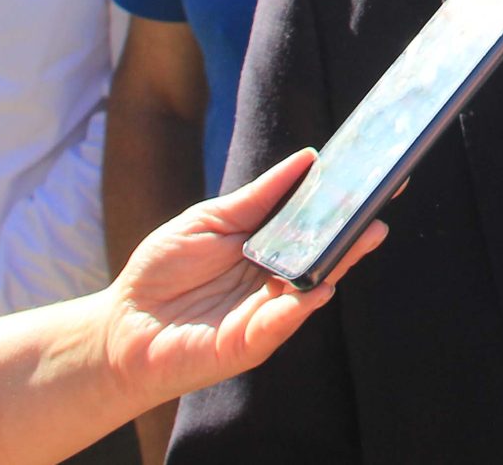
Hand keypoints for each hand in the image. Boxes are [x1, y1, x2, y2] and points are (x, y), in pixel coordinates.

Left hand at [99, 147, 387, 409]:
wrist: (121, 324)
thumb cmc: (163, 270)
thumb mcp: (212, 219)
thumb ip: (259, 196)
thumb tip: (308, 158)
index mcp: (271, 248)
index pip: (316, 225)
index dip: (344, 205)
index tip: (376, 178)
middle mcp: (277, 281)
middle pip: (325, 255)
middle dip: (355, 233)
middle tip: (382, 207)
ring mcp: (267, 313)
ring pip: (313, 287)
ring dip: (340, 263)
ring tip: (365, 236)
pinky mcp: (248, 344)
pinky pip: (281, 323)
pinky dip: (301, 306)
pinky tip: (320, 286)